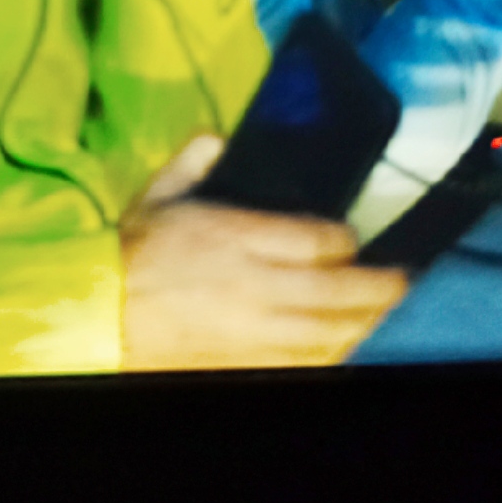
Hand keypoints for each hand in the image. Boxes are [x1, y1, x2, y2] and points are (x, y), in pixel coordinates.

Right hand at [119, 135, 408, 370]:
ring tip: (382, 311)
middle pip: (336, 291)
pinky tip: (342, 345)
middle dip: (377, 286)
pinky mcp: (243, 363)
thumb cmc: (133, 248)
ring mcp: (252, 331)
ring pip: (327, 333)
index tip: (350, 238)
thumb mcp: (159, 191)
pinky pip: (302, 364)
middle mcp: (254, 285)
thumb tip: (220, 138)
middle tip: (402, 279)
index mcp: (234, 236)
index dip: (343, 240)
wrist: (99, 311)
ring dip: (362, 323)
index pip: (316, 240)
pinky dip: (329, 354)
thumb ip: (194, 159)